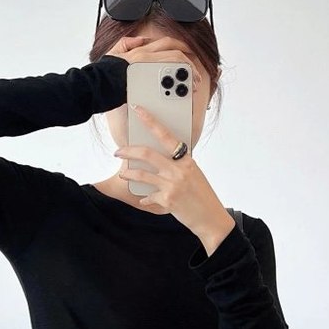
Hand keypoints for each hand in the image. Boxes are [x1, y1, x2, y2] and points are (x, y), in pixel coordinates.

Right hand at [104, 35, 201, 86]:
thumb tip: (141, 39)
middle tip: (196, 76)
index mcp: (141, 50)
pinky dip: (179, 82)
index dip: (182, 47)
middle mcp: (146, 55)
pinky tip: (184, 90)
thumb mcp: (114, 52)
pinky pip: (170, 77)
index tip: (190, 56)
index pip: (167, 43)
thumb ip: (127, 43)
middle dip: (190, 63)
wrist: (97, 84)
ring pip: (176, 62)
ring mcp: (148, 65)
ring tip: (194, 84)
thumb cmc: (104, 73)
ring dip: (189, 72)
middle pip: (176, 53)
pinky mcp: (147, 77)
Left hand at [114, 105, 234, 248]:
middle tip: (118, 152)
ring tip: (124, 174)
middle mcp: (179, 170)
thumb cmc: (201, 195)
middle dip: (128, 151)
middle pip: (146, 153)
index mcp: (186, 160)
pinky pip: (148, 196)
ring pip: (141, 174)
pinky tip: (144, 199)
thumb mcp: (193, 174)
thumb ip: (177, 165)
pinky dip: (144, 198)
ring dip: (128, 174)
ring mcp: (172, 185)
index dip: (150, 121)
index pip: (165, 135)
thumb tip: (157, 158)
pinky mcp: (167, 200)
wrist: (210, 218)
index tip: (138, 110)